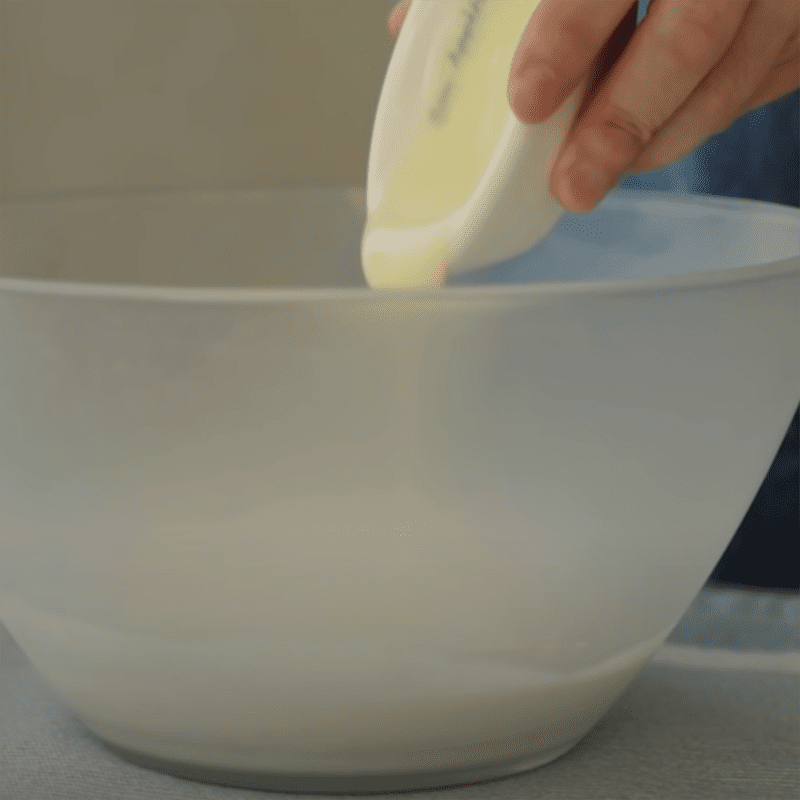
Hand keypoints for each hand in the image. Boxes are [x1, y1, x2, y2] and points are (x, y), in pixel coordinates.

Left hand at [388, 0, 798, 211]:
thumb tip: (414, 28)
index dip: (569, 33)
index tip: (526, 101)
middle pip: (690, 38)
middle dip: (620, 121)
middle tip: (569, 185)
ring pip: (731, 79)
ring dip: (656, 140)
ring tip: (593, 176)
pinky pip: (757, 88)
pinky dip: (697, 123)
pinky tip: (651, 140)